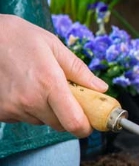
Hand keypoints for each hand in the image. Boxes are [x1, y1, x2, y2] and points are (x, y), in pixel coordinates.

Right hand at [0, 15, 107, 137]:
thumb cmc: (22, 38)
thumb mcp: (55, 47)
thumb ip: (80, 71)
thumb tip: (101, 88)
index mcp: (50, 83)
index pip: (73, 122)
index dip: (86, 127)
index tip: (92, 123)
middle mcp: (30, 101)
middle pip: (60, 124)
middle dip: (69, 115)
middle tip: (69, 96)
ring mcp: (13, 108)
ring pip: (42, 121)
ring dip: (48, 111)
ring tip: (40, 85)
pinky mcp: (1, 112)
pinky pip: (24, 118)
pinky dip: (30, 109)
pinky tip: (25, 89)